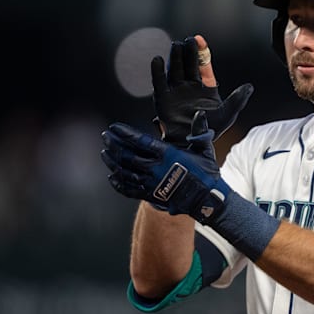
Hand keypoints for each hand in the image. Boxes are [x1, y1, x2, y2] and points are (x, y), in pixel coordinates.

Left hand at [101, 111, 229, 223]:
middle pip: (127, 155)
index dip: (125, 133)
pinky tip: (112, 177)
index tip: (114, 127)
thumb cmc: (207, 174)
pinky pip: (129, 190)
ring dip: (112, 162)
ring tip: (105, 154)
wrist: (207, 199)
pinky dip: (118, 183)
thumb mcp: (205, 150)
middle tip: (106, 137)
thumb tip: (199, 114)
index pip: (140, 141)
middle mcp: (156, 168)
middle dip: (114, 144)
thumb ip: (198, 131)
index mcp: (168, 154)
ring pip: (125, 172)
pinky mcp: (151, 196)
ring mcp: (152, 183)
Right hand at [151, 36, 253, 146]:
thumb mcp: (228, 114)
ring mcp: (176, 92)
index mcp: (205, 87)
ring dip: (174, 58)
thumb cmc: (211, 130)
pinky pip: (159, 84)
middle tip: (188, 41)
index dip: (202, 53)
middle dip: (188, 52)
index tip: (200, 39)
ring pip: (174, 70)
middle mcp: (189, 86)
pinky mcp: (163, 100)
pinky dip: (157, 72)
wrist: (193, 144)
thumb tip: (250, 87)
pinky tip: (157, 60)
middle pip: (188, 64)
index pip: (203, 65)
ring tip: (176, 46)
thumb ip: (238, 100)